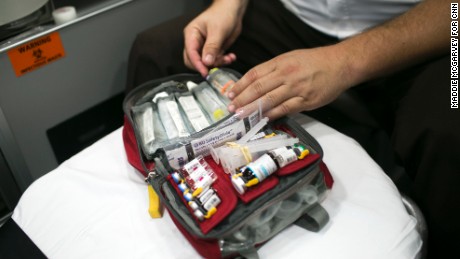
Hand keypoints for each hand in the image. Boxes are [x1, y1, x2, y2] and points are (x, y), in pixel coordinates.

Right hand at [183, 0, 247, 76]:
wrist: (233, 11)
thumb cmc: (222, 14)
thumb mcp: (217, 30)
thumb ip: (212, 47)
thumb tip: (206, 61)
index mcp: (192, 34)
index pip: (190, 53)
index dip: (197, 64)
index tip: (205, 72)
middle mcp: (196, 42)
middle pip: (194, 61)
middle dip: (207, 65)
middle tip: (218, 65)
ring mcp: (205, 47)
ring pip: (206, 63)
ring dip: (218, 63)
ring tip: (228, 58)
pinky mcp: (213, 50)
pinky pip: (216, 61)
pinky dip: (223, 61)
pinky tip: (230, 57)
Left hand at [227, 47, 352, 118]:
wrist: (340, 64)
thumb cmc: (314, 61)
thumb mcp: (290, 57)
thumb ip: (273, 69)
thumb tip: (255, 83)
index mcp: (280, 62)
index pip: (254, 74)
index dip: (240, 85)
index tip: (230, 94)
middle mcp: (286, 74)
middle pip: (258, 88)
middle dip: (242, 99)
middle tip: (231, 108)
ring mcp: (296, 87)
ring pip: (269, 100)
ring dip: (252, 109)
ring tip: (241, 115)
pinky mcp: (306, 100)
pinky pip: (285, 108)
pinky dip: (272, 114)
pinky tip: (263, 118)